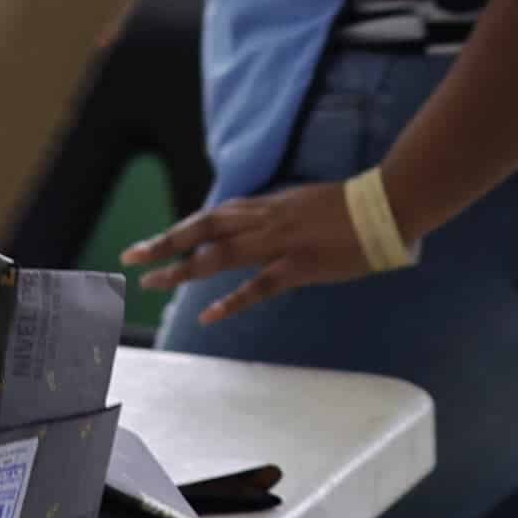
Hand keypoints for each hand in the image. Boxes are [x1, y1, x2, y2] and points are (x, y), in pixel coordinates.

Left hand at [121, 182, 376, 322]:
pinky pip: (257, 286)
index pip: (214, 215)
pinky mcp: (297, 267)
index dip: (183, 228)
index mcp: (268, 205)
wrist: (386, 205)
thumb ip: (281, 215)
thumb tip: (264, 226)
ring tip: (151, 282)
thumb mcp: (306, 203)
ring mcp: (278, 243)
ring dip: (182, 268)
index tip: (156, 241)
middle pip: (203, 229)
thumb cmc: (353, 205)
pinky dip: (231, 301)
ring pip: (218, 255)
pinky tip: (208, 314)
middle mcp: (265, 220)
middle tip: (131, 256)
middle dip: (165, 242)